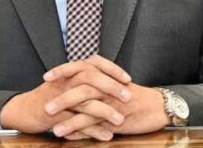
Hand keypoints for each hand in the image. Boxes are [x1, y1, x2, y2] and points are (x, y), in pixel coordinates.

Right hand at [0, 55, 131, 139]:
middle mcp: (65, 81)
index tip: (128, 78)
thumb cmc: (49, 96)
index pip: (94, 63)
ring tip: (121, 120)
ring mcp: (60, 98)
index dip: (112, 69)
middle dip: (111, 87)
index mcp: (70, 72)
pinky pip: (77, 122)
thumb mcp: (66, 83)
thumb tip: (109, 81)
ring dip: (105, 111)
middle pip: (91, 78)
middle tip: (128, 96)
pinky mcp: (56, 115)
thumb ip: (85, 80)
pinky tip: (106, 136)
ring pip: (85, 102)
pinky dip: (93, 130)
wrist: (23, 110)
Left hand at [43, 57, 169, 136]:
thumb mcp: (114, 85)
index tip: (47, 77)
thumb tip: (76, 87)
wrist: (158, 106)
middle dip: (61, 95)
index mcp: (105, 75)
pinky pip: (95, 123)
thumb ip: (97, 84)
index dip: (63, 71)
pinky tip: (67, 135)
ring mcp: (111, 101)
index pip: (81, 67)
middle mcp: (107, 86)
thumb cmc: (135, 97)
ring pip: (86, 105)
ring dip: (67, 116)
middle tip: (45, 105)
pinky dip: (79, 129)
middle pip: (81, 85)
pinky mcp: (116, 117)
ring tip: (52, 125)